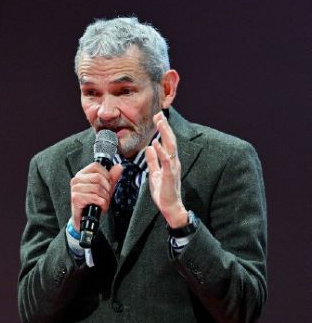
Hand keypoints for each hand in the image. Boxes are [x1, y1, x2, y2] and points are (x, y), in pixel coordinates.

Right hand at [69, 161, 122, 230]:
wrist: (84, 217)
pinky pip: (94, 197)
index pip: (95, 166)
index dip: (106, 174)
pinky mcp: (76, 198)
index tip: (108, 183)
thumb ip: (112, 177)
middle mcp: (76, 179)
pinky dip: (102, 203)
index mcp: (82, 174)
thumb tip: (119, 167)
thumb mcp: (105, 187)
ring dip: (105, 197)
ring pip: (97, 188)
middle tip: (107, 195)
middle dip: (107, 188)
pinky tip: (101, 206)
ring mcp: (75, 188)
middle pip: (97, 177)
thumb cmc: (93, 201)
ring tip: (104, 202)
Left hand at [145, 112, 186, 227]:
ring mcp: (173, 168)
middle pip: (170, 140)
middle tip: (159, 114)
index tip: (157, 117)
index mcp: (169, 161)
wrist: (170, 207)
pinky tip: (156, 144)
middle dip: (165, 127)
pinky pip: (166, 161)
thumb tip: (150, 147)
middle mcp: (173, 162)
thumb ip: (153, 161)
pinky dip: (161, 152)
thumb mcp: (155, 173)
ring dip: (165, 134)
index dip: (163, 129)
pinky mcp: (170, 176)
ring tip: (160, 123)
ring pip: (171, 147)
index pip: (167, 141)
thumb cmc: (164, 192)